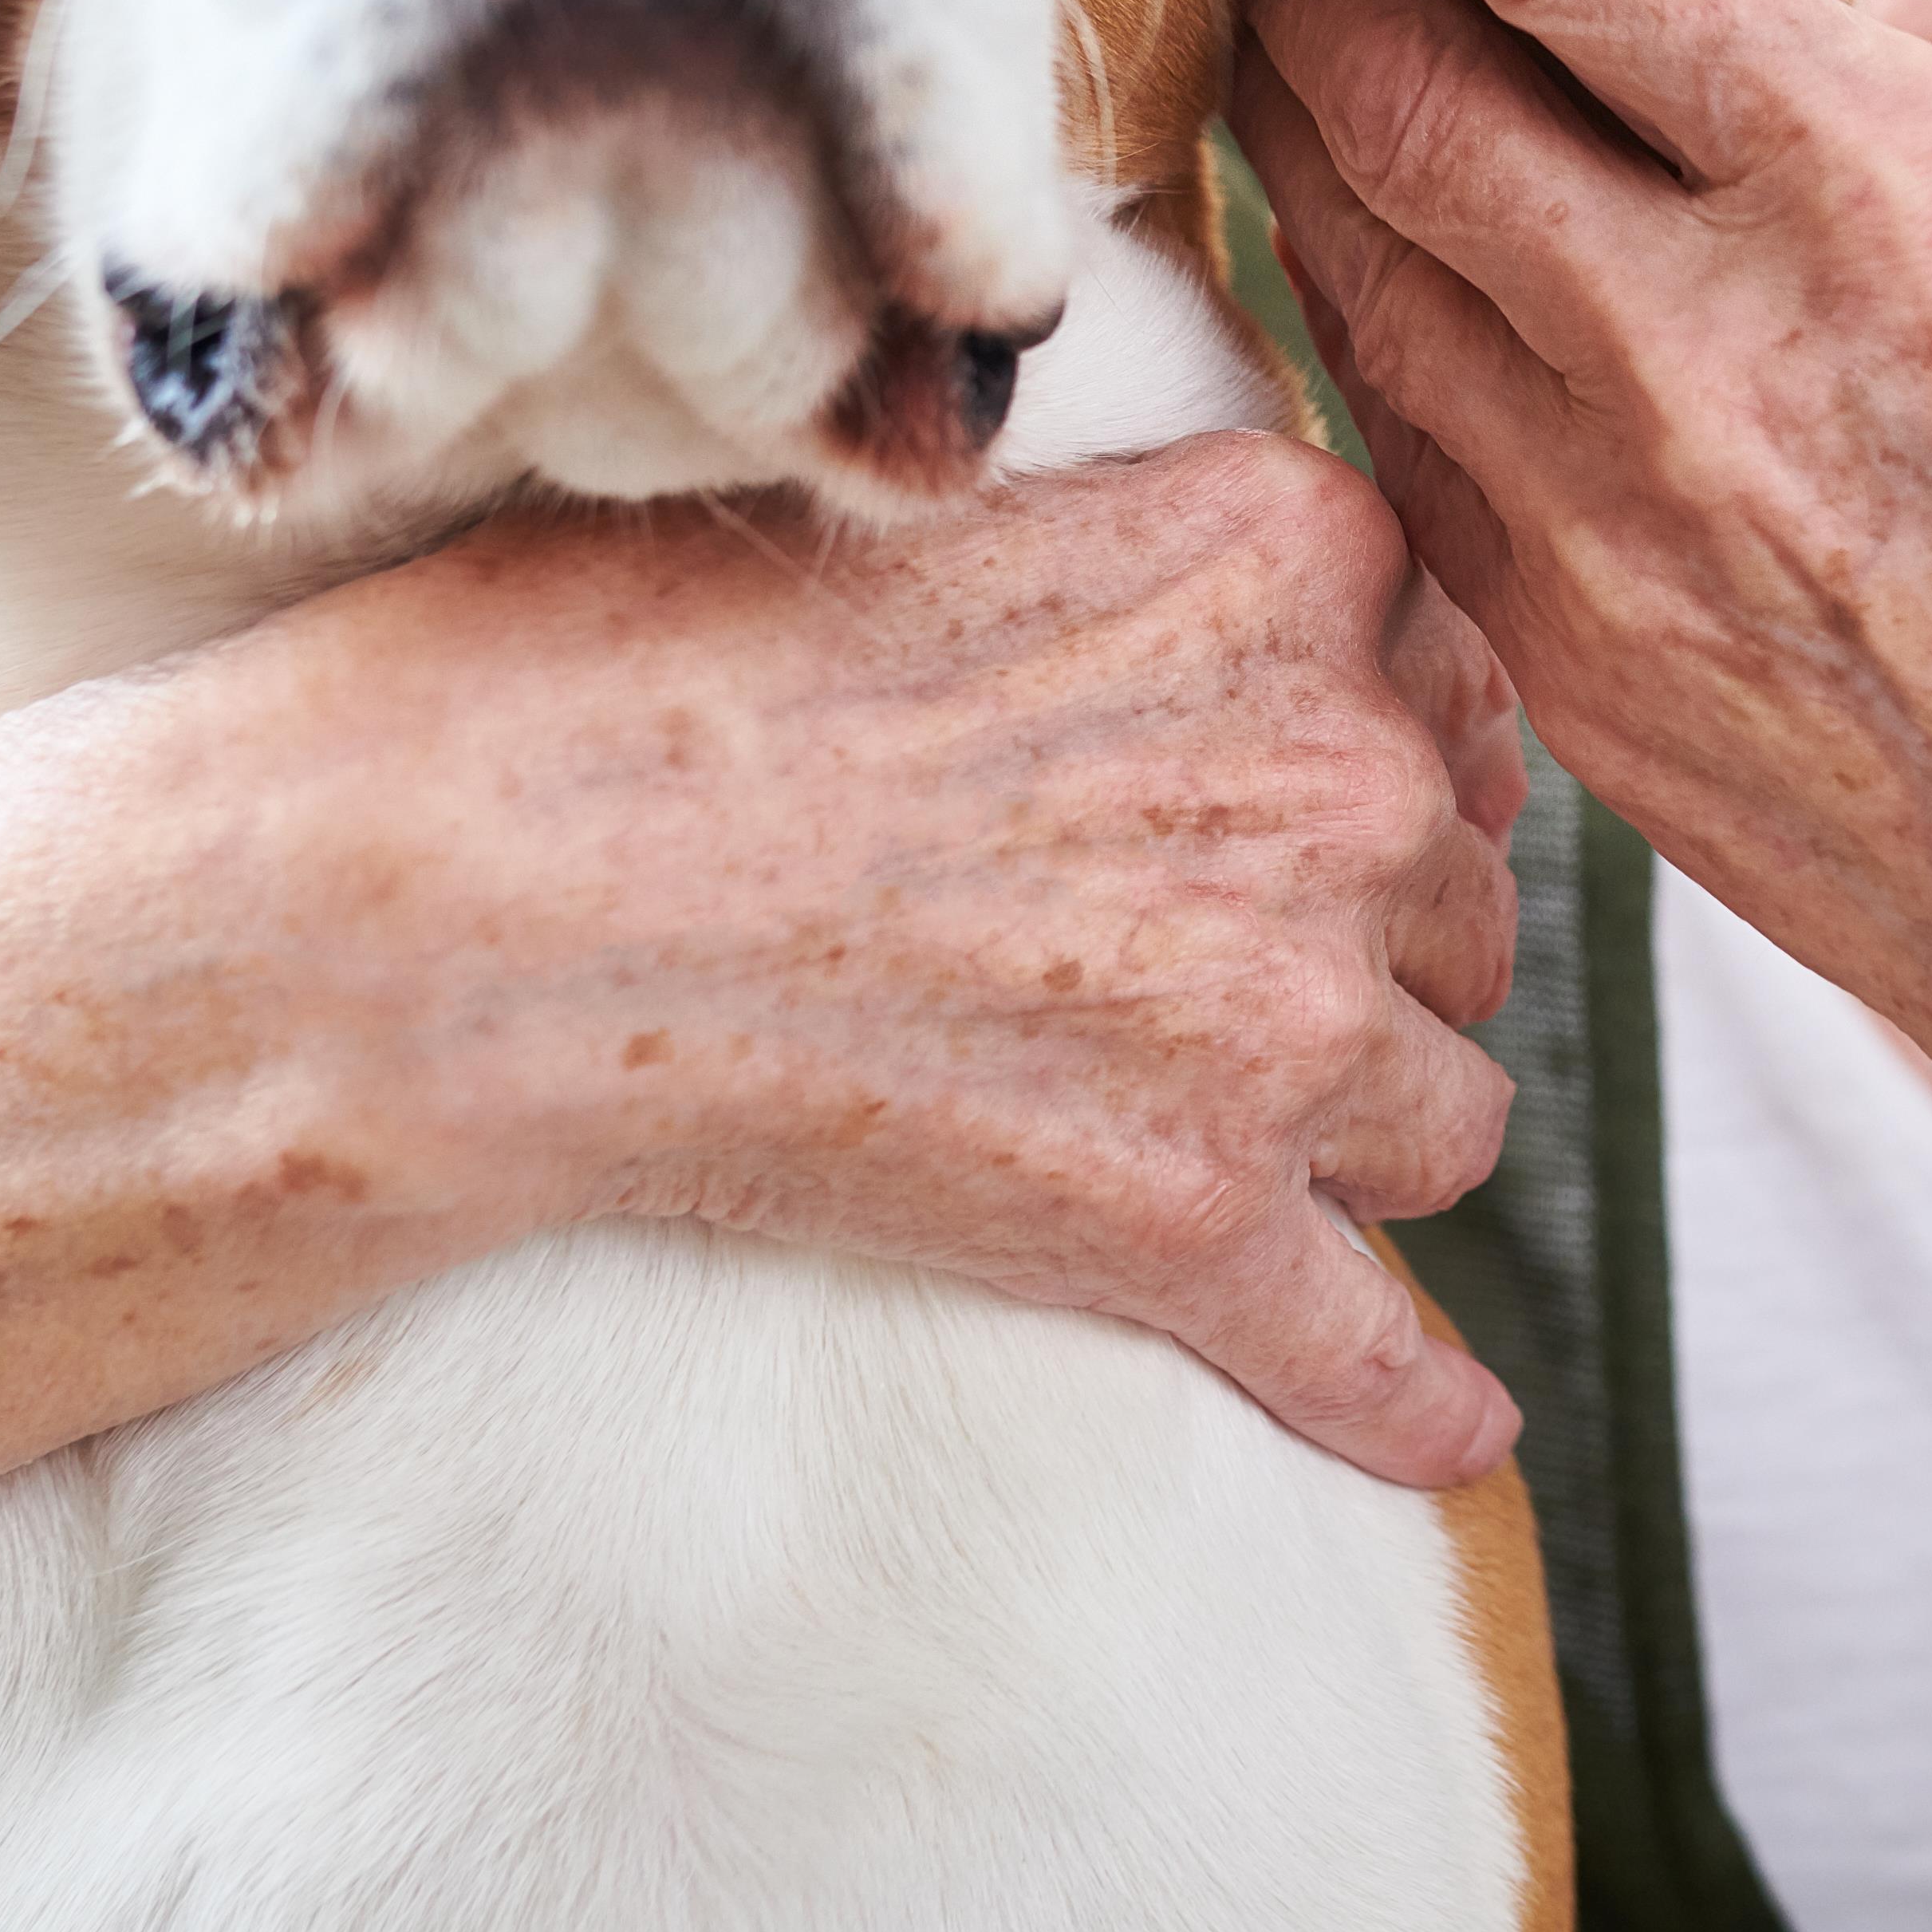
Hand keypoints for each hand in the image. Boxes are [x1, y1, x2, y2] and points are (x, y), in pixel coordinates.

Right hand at [254, 432, 1529, 1487]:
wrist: (479, 885)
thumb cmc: (639, 658)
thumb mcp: (946, 497)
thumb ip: (1143, 538)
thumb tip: (1222, 606)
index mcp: (1281, 556)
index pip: (1441, 672)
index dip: (1375, 742)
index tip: (1303, 788)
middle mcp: (1331, 772)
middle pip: (1452, 892)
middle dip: (1366, 934)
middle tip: (1203, 958)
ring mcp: (1278, 1012)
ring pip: (1443, 1107)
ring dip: (1366, 1128)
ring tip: (1235, 1131)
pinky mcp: (1185, 1222)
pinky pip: (1371, 1345)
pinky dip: (1413, 1401)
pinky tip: (1452, 1434)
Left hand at [1225, 0, 1931, 1931]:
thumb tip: (1802, 110)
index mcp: (1905, 206)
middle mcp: (1716, 354)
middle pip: (1392, 87)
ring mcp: (1612, 536)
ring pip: (1352, 264)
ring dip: (1292, 129)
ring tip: (1276, 36)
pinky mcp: (1568, 679)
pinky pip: (1403, 443)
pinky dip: (1359, 325)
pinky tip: (1360, 268)